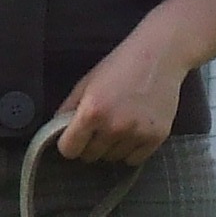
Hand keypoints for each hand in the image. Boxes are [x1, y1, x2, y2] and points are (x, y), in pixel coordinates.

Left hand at [56, 36, 188, 164]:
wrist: (159, 56)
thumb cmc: (120, 66)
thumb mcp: (87, 82)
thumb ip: (68, 108)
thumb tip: (56, 131)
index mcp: (92, 112)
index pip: (69, 149)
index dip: (69, 144)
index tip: (75, 137)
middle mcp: (113, 127)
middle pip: (91, 156)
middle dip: (90, 145)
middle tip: (100, 127)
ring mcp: (136, 134)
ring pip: (113, 158)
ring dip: (111, 148)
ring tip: (120, 125)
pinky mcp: (156, 138)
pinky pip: (134, 160)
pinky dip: (131, 151)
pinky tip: (133, 132)